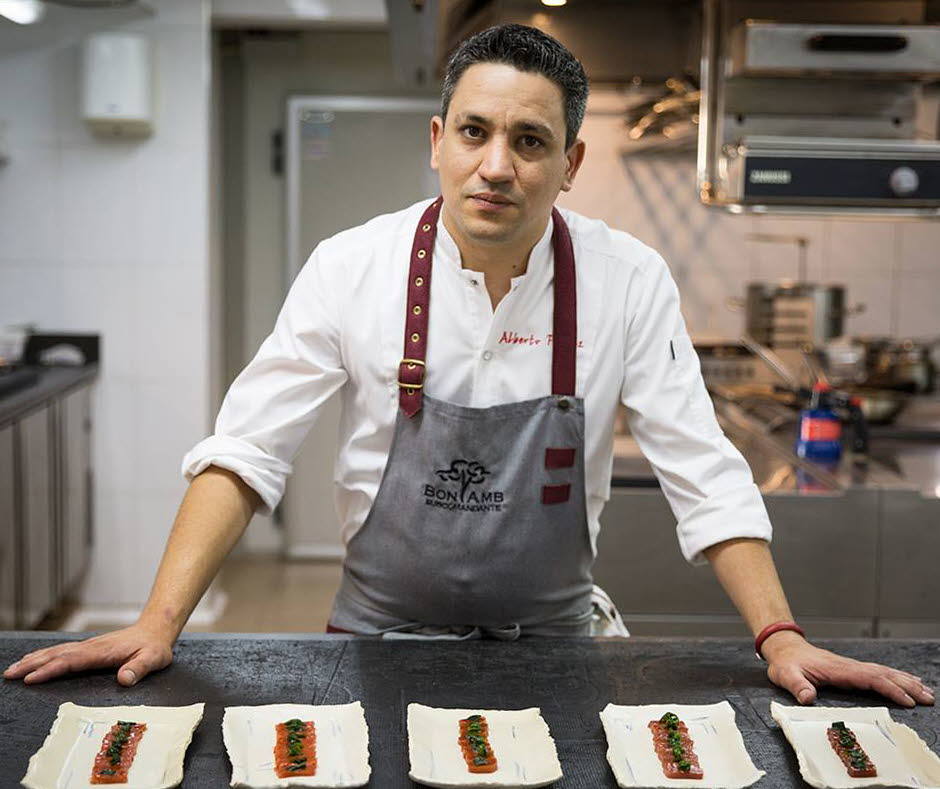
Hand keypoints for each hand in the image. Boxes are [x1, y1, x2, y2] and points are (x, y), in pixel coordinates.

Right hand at [2, 623, 173, 685]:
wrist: (156, 629)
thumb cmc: (154, 647)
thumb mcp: (153, 659)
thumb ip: (139, 669)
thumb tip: (124, 679)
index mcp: (102, 652)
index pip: (71, 661)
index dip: (51, 670)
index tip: (31, 678)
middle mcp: (91, 647)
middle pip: (57, 655)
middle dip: (32, 665)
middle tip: (9, 674)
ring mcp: (88, 646)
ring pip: (56, 651)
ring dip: (34, 659)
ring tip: (13, 668)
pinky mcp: (88, 648)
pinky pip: (61, 651)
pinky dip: (44, 655)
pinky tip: (33, 659)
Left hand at [762, 631, 934, 706]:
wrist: (784, 648)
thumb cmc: (786, 664)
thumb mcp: (786, 675)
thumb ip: (797, 686)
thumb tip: (808, 698)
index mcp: (838, 670)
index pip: (870, 678)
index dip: (890, 688)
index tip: (907, 700)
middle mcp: (849, 666)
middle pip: (883, 674)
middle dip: (907, 686)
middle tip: (928, 698)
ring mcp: (851, 666)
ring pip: (884, 672)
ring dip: (906, 681)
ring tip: (927, 692)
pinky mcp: (851, 669)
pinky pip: (878, 672)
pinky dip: (895, 677)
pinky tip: (908, 681)